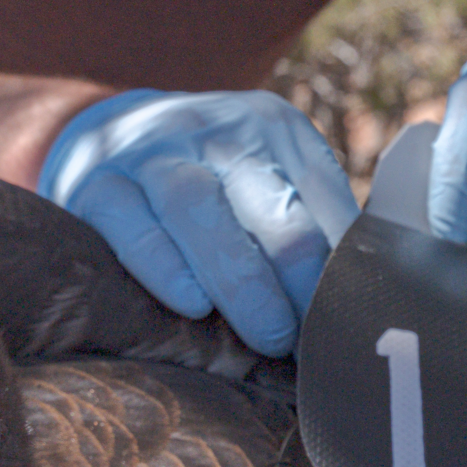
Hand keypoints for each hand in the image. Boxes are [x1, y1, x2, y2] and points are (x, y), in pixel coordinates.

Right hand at [38, 90, 357, 356]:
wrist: (109, 133)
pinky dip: (161, 264)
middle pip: (267, 202)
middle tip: (310, 338)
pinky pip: (129, 222)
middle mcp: (215, 130)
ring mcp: (152, 152)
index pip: (320, 197)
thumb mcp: (266, 176)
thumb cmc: (211, 179)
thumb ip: (312, 224)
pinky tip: (190, 302)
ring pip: (196, 205)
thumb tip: (368, 296)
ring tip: (266, 332)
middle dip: (297, 278)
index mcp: (273, 128)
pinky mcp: (98, 183)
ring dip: (238, 277)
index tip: (351, 321)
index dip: (340, 264)